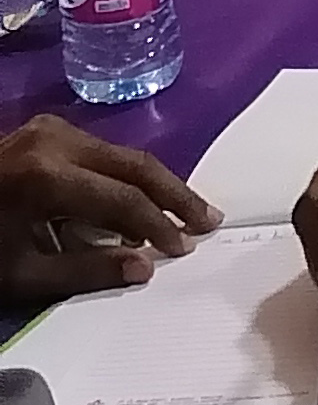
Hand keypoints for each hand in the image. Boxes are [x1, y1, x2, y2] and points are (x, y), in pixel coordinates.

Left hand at [0, 113, 218, 301]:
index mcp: (48, 176)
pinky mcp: (43, 131)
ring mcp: (48, 130)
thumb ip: (86, 270)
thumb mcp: (21, 274)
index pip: (123, 201)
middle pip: (134, 165)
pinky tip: (137, 200)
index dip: (157, 227)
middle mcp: (55, 141)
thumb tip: (145, 267)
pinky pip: (98, 153)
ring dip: (151, 185)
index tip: (184, 249)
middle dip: (175, 195)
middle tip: (209, 220)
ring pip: (120, 155)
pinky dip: (122, 177)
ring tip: (182, 212)